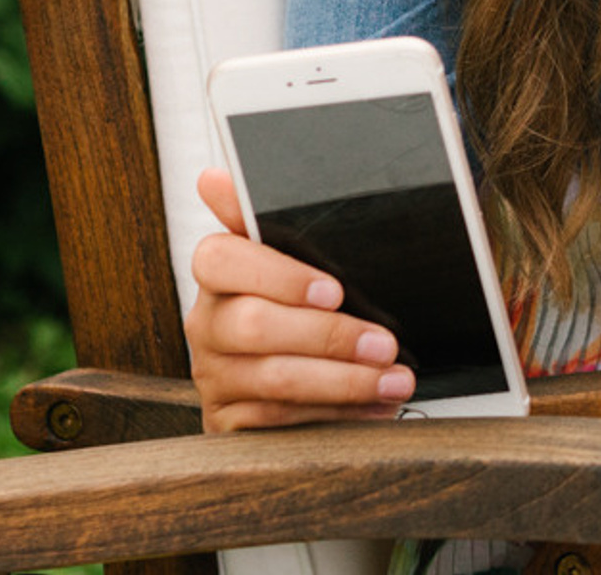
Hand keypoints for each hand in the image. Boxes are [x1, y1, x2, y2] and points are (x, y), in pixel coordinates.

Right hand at [184, 165, 415, 429]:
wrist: (267, 375)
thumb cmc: (289, 300)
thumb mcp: (286, 256)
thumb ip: (263, 219)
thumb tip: (214, 177)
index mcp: (217, 272)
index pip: (222, 259)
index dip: (278, 276)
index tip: (334, 289)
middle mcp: (206, 323)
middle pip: (254, 326)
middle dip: (330, 336)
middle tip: (385, 343)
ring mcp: (213, 376)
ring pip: (275, 379)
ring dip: (344, 381)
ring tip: (393, 379)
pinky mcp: (226, 422)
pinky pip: (280, 421)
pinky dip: (334, 415)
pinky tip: (371, 408)